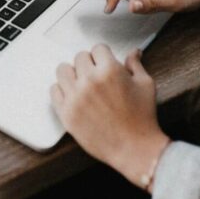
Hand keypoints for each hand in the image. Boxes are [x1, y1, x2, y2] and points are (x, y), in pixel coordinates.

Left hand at [50, 45, 169, 188]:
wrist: (134, 149)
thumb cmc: (142, 118)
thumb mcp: (145, 85)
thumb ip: (135, 65)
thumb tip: (134, 52)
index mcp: (110, 71)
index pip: (98, 48)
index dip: (104, 56)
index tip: (105, 63)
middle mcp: (89, 81)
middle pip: (79, 57)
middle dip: (90, 63)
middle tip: (97, 75)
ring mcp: (75, 97)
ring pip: (63, 70)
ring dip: (73, 74)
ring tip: (82, 83)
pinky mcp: (66, 113)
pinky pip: (54, 90)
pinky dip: (62, 90)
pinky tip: (74, 95)